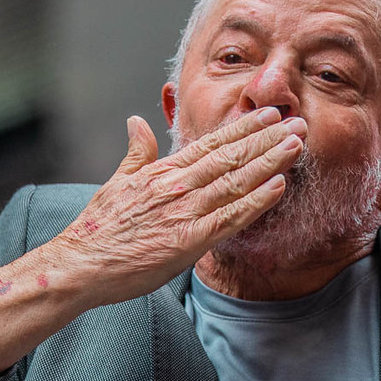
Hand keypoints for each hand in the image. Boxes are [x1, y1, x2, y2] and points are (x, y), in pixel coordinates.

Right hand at [47, 108, 306, 307]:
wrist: (81, 264)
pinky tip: (279, 186)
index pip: (211, 144)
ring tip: (298, 145)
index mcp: (162, 171)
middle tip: (299, 122)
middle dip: (268, 138)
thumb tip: (137, 120)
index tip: (269, 116)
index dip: (244, 128)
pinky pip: (231, 217)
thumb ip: (136, 151)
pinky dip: (257, 200)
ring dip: (271, 161)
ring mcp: (185, 212)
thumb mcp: (116, 180)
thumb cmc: (98, 228)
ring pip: (237, 181)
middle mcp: (178, 186)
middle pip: (231, 156)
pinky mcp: (189, 240)